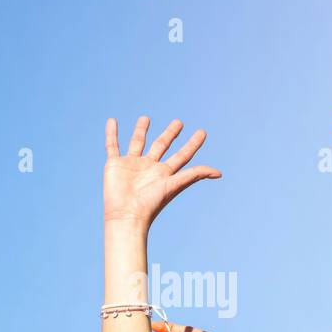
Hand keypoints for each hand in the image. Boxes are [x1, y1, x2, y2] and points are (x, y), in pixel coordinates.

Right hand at [103, 116, 220, 228]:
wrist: (127, 214)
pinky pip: (112, 145)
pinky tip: (112, 121)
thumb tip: (220, 173)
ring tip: (146, 118)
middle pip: (162, 146)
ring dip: (142, 130)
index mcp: (166, 173)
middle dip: (170, 134)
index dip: (193, 144)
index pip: (183, 155)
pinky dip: (111, 133)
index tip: (202, 132)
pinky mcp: (115, 164)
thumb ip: (195, 175)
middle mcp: (150, 167)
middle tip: (179, 122)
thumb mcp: (175, 185)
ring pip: (138, 142)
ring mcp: (132, 164)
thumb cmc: (152, 202)